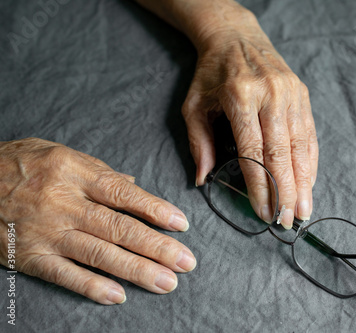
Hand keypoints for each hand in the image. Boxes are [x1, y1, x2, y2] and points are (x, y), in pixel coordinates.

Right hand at [0, 138, 195, 304]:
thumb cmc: (20, 165)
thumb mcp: (60, 154)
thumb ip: (99, 172)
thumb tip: (133, 187)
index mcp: (73, 173)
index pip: (123, 194)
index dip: (155, 209)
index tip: (181, 224)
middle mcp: (62, 203)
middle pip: (118, 228)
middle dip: (157, 247)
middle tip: (186, 261)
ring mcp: (46, 232)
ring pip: (99, 254)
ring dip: (137, 270)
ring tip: (166, 282)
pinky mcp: (30, 256)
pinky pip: (65, 275)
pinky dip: (92, 287)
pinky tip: (119, 295)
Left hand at [182, 13, 318, 228]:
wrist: (236, 36)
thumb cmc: (211, 75)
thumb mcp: (194, 105)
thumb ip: (200, 143)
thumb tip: (203, 180)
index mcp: (239, 96)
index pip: (253, 150)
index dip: (260, 185)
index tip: (263, 211)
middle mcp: (270, 94)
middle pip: (281, 152)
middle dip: (285, 191)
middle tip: (286, 220)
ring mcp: (291, 93)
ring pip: (300, 145)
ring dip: (303, 182)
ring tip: (302, 210)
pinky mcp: (302, 94)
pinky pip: (309, 134)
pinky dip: (310, 162)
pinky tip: (309, 183)